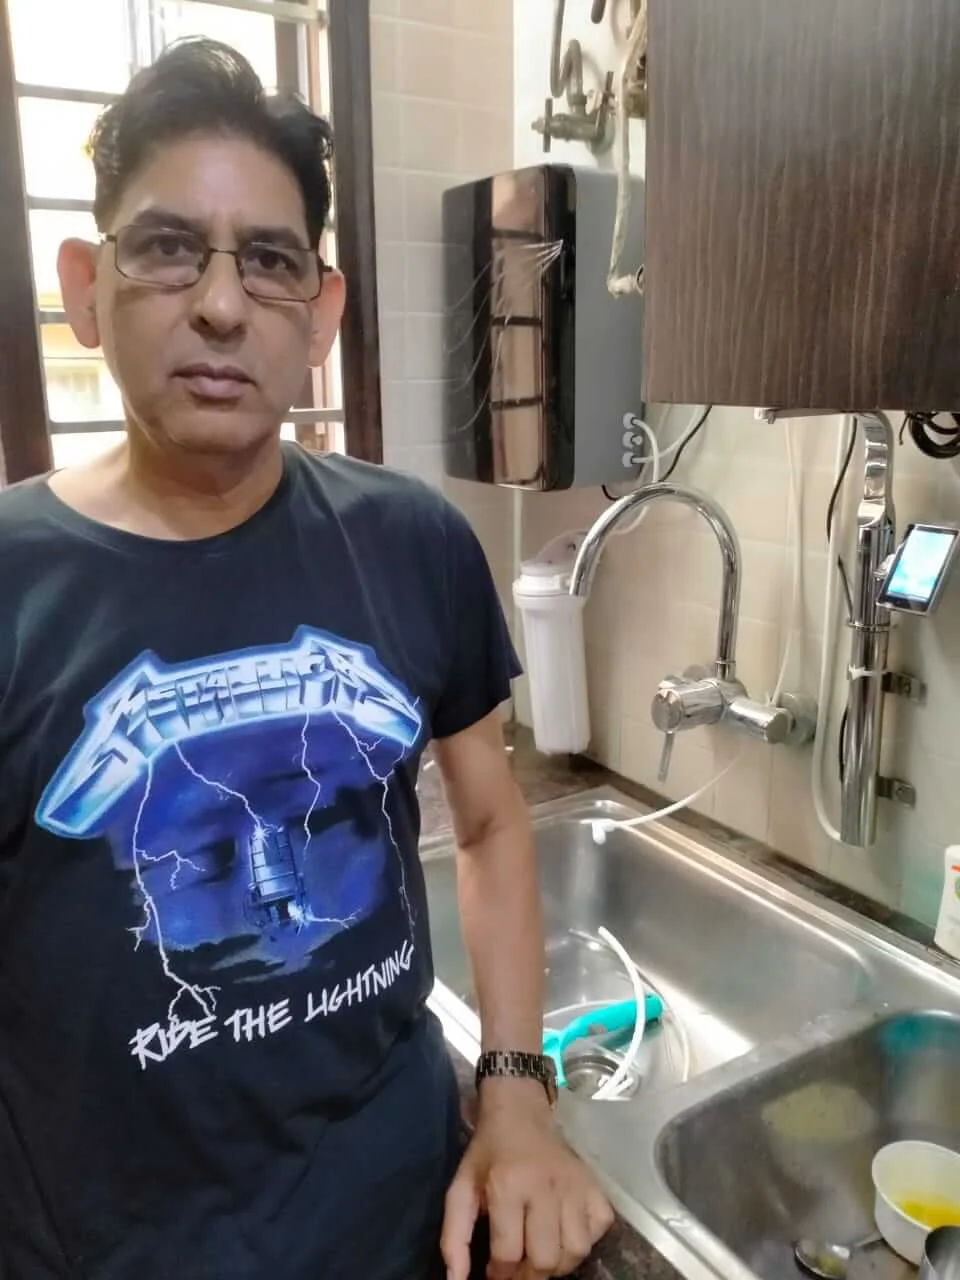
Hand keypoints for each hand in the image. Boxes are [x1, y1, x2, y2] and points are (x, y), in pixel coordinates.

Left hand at [441, 1082, 613, 1278]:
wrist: (520, 1112)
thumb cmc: (489, 1153)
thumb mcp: (461, 1188)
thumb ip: (455, 1237)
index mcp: (508, 1185)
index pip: (508, 1252)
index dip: (500, 1274)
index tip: (495, 1273)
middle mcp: (545, 1186)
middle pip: (545, 1258)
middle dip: (528, 1276)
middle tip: (518, 1270)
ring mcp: (575, 1186)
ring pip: (576, 1251)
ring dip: (557, 1265)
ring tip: (540, 1256)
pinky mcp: (594, 1186)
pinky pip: (599, 1230)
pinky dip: (584, 1241)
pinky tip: (564, 1234)